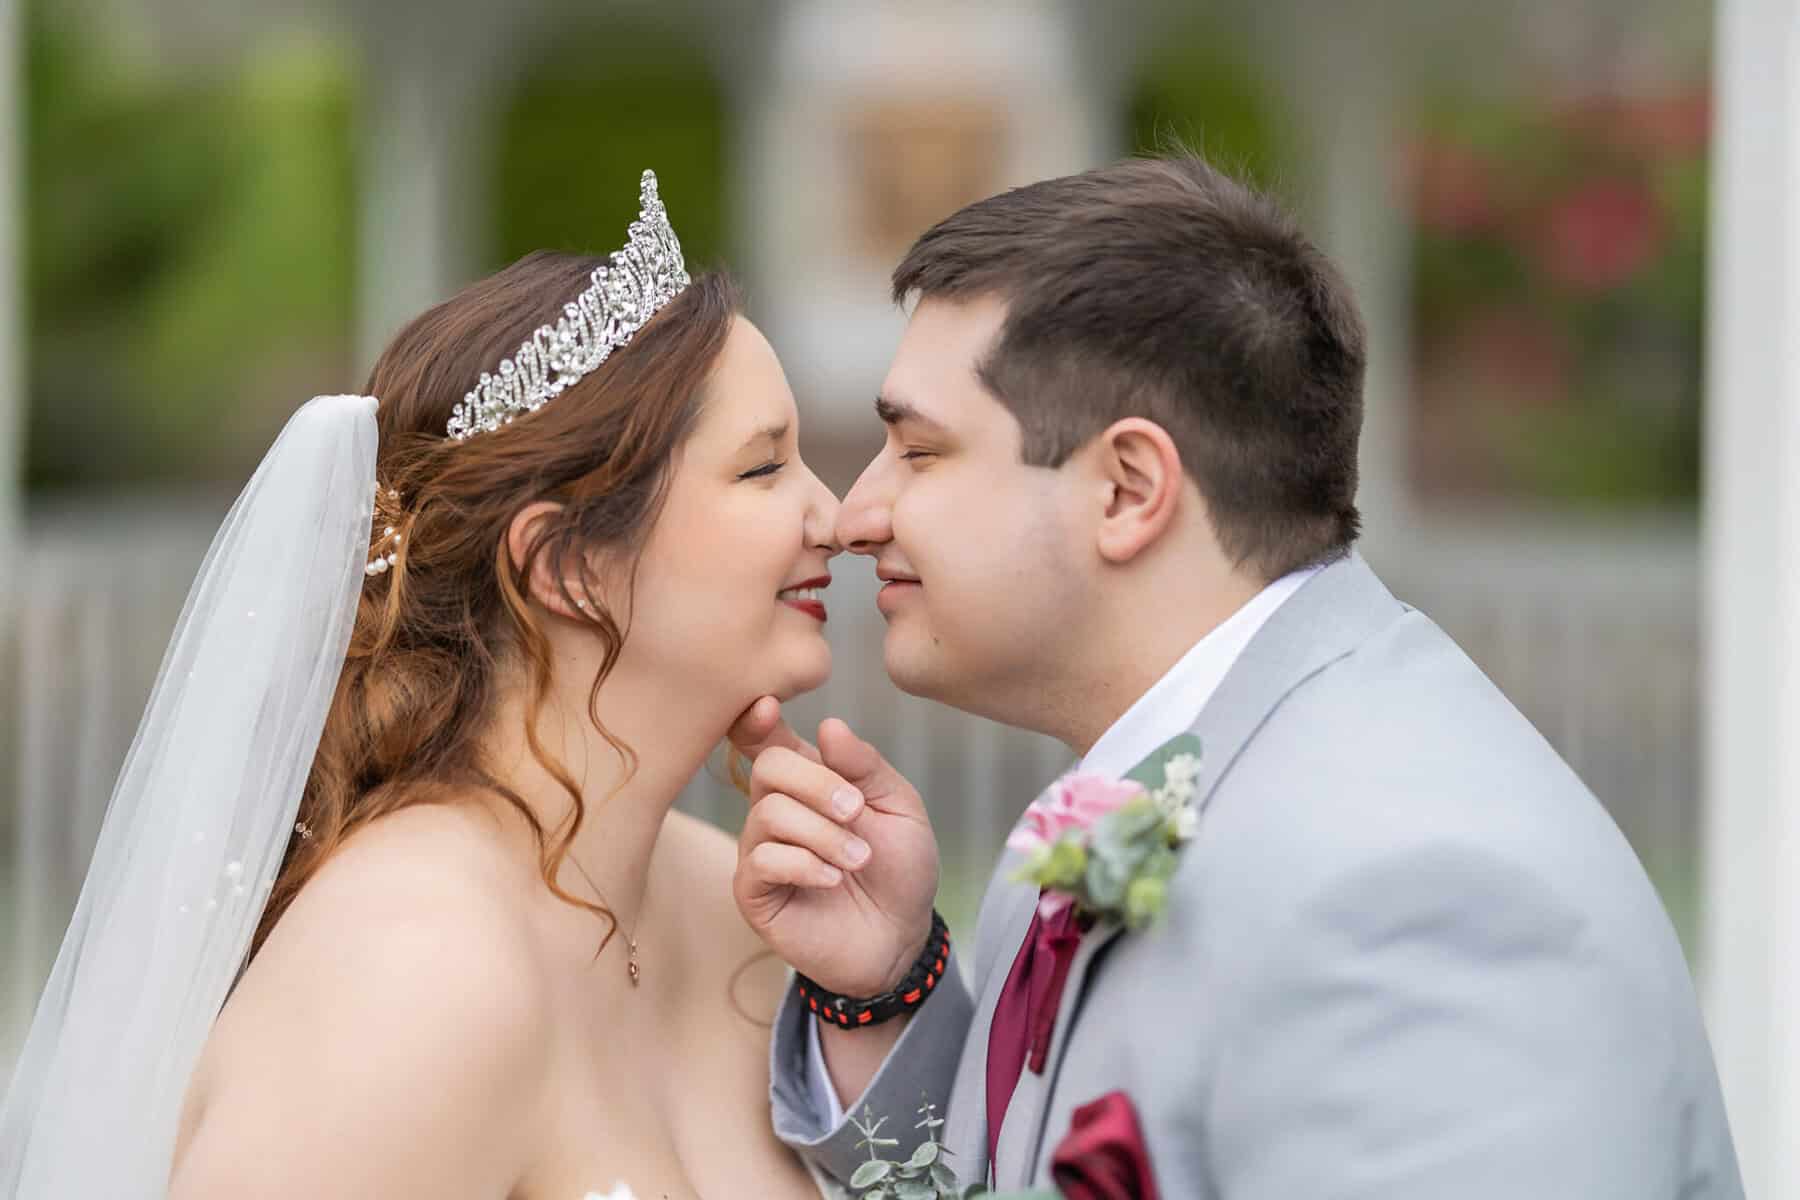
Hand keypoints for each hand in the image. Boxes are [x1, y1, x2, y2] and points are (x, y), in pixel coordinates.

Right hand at [729, 697, 939, 996]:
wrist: (903, 938)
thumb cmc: (901, 869)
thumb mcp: (899, 808)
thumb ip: (866, 766)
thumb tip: (828, 725)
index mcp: (808, 781)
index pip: (766, 740)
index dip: (757, 719)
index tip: (767, 707)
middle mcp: (776, 810)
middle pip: (768, 767)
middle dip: (817, 784)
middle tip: (857, 811)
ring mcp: (760, 851)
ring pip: (769, 814)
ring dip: (823, 833)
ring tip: (858, 859)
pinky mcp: (754, 894)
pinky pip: (762, 861)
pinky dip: (804, 864)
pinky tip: (832, 880)